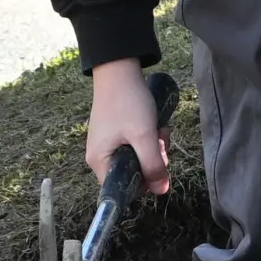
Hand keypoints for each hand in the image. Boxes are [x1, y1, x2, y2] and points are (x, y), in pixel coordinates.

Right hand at [87, 58, 170, 194]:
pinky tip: (155, 125)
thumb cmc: (128, 103)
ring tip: (158, 130)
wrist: (119, 70)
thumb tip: (161, 191)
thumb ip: (153, 165)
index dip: (144, 182)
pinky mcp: (116, 132)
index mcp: (99, 162)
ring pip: (137, 158)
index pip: (123, 188)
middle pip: (132, 173)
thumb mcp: (144, 136)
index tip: (156, 165)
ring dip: (153, 148)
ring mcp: (108, 143)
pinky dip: (148, 137)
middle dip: (152, 161)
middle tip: (159, 142)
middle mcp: (99, 156)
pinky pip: (135, 145)